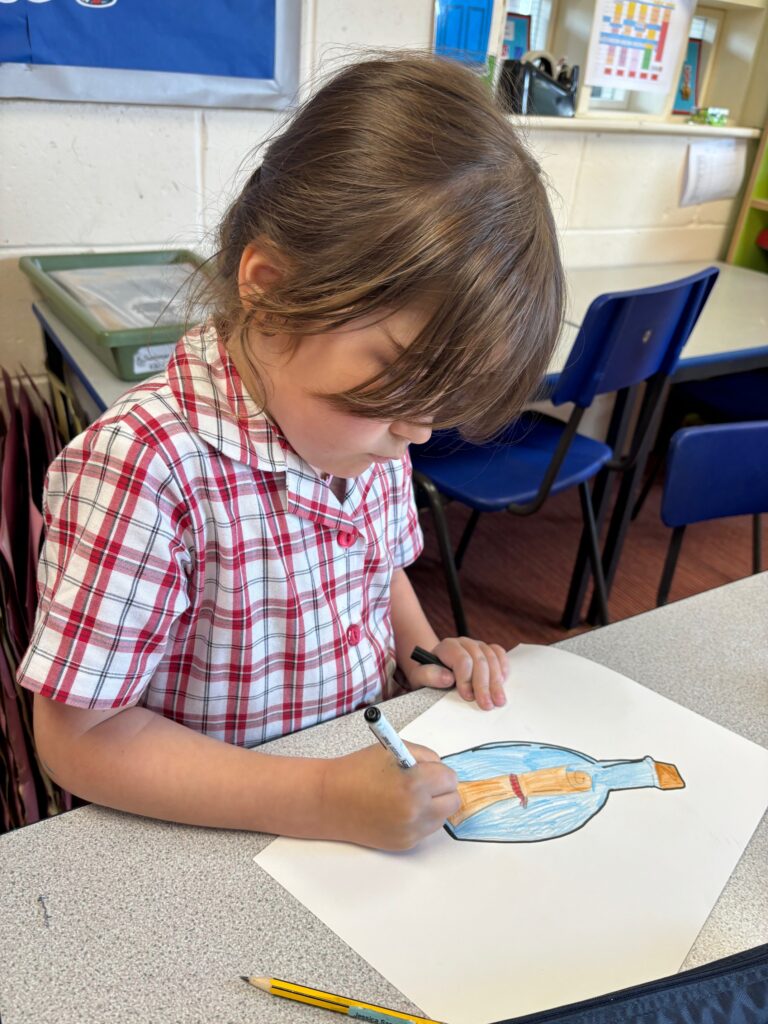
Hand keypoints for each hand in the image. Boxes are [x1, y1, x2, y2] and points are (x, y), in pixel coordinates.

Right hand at [321, 742, 458, 850]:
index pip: (450, 779)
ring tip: (409, 795)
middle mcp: (416, 811)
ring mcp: (411, 831)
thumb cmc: (358, 770)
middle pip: (453, 801)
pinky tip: (400, 809)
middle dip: (442, 789)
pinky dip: (420, 819)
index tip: (428, 770)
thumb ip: (424, 756)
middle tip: (425, 782)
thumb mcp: (394, 750)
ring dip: (433, 805)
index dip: (439, 771)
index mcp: (414, 784)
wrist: (330, 801)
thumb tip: (442, 768)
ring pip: (442, 817)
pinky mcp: (405, 844)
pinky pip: (426, 829)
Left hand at [411, 637, 508, 710]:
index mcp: (447, 647)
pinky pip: (499, 654)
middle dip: (484, 685)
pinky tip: (502, 683)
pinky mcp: (487, 650)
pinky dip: (503, 668)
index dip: (466, 679)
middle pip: (479, 660)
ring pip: (492, 658)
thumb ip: (429, 675)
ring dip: (496, 682)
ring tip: (498, 701)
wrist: (436, 670)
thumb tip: (447, 677)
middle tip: (487, 705)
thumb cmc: (428, 675)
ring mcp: (477, 645)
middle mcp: (463, 643)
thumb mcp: (419, 677)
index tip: (468, 697)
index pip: (462, 660)